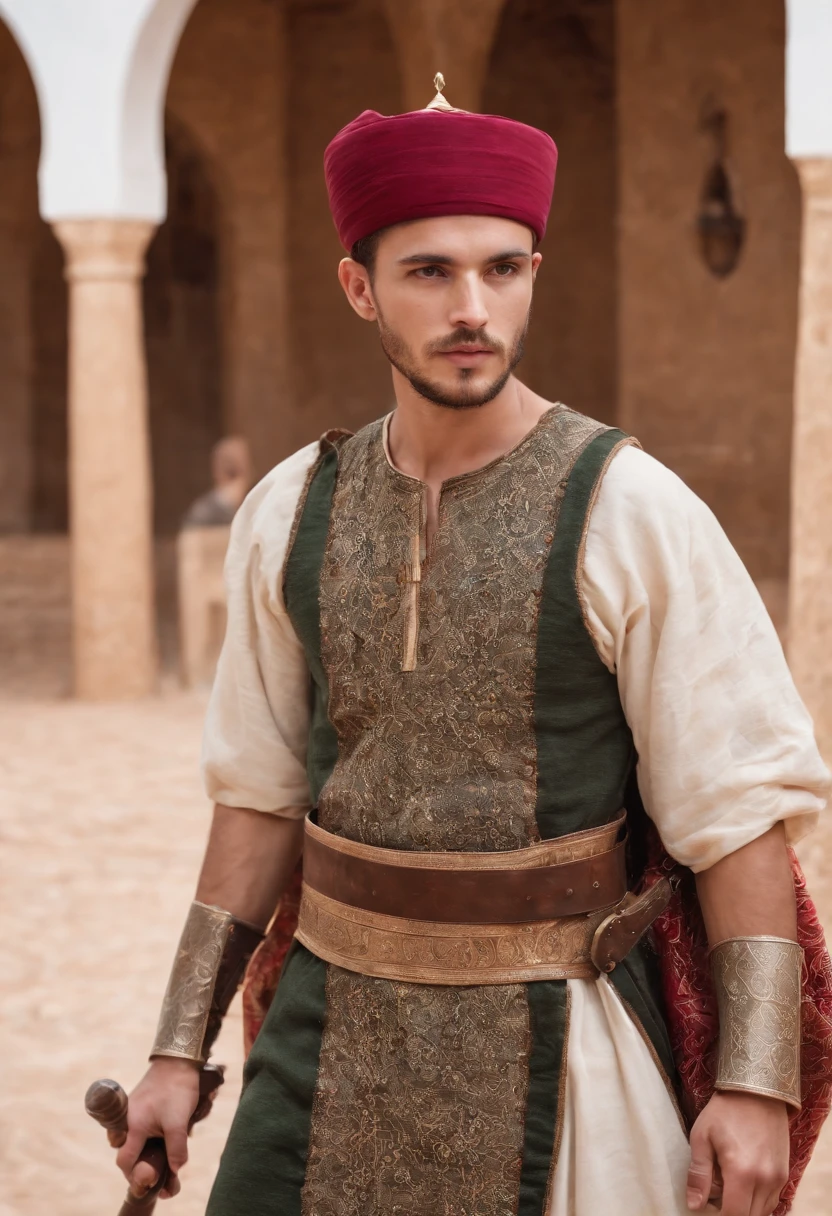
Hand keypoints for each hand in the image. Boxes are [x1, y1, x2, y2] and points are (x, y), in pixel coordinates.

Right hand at [114, 1057, 199, 1199]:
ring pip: (129, 1137)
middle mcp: (126, 1119)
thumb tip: (175, 1170)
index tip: (149, 1176)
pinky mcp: (137, 1103)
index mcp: (133, 1126)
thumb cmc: (177, 1089)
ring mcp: (130, 1110)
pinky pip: (135, 1125)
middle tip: (154, 1162)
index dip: (134, 1173)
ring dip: (140, 1145)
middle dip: (137, 1160)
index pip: (124, 1160)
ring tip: (157, 1146)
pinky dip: (143, 1132)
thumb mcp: (179, 1122)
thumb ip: (176, 1149)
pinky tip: (159, 1130)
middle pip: (124, 1150)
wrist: (178, 1060)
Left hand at [686, 1091, 789, 1215]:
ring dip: (745, 1207)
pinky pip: (771, 1200)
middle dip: (731, 1211)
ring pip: (762, 1211)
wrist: (756, 1091)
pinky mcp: (784, 1173)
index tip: (707, 1206)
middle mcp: (765, 1180)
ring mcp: (778, 1178)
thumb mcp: (702, 1137)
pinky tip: (742, 1180)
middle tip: (716, 1192)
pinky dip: (757, 1200)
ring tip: (728, 1183)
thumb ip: (698, 1175)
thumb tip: (694, 1205)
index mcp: (742, 1173)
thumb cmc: (725, 1111)